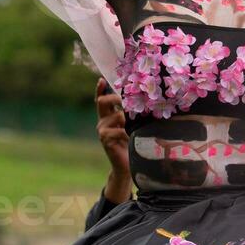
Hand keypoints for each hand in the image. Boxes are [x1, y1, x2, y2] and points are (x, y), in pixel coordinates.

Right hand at [96, 79, 132, 202]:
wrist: (129, 164)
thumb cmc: (134, 142)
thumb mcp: (133, 124)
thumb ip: (133, 113)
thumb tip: (144, 96)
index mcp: (109, 116)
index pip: (101, 99)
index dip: (99, 89)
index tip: (101, 79)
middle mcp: (102, 121)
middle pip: (102, 102)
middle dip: (115, 98)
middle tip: (128, 99)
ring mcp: (102, 130)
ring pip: (115, 116)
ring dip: (127, 119)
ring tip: (136, 127)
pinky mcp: (105, 140)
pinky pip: (117, 130)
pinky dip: (127, 133)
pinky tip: (131, 138)